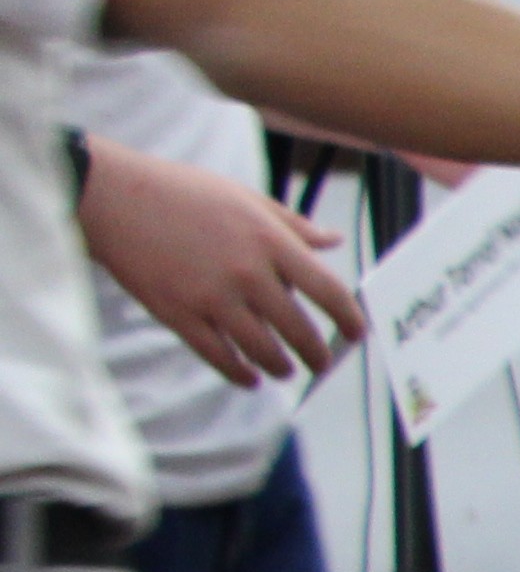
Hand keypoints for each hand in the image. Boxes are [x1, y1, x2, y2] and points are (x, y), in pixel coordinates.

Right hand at [76, 141, 360, 386]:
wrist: (112, 198)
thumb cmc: (180, 192)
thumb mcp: (243, 198)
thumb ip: (292, 225)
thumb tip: (332, 240)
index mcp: (268, 241)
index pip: (327, 290)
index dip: (348, 318)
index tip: (356, 332)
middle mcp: (246, 273)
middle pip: (299, 329)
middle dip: (317, 353)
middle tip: (321, 362)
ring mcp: (212, 297)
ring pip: (262, 350)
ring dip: (280, 366)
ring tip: (285, 370)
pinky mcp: (178, 315)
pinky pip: (219, 357)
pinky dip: (239, 374)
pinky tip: (250, 378)